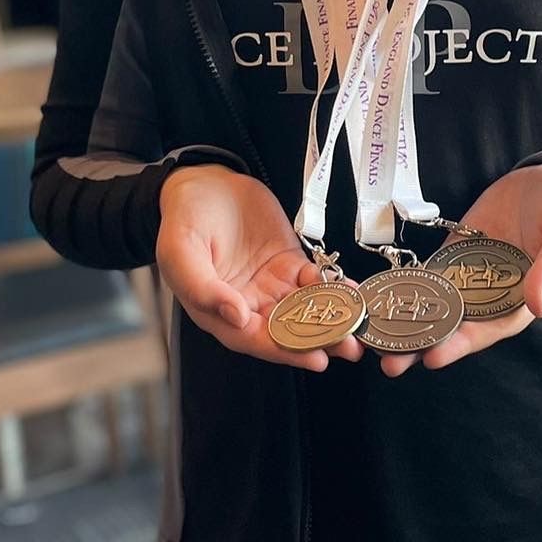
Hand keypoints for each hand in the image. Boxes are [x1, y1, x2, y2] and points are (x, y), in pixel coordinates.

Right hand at [157, 166, 364, 370]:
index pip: (254, 339)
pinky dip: (334, 287)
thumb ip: (203, 288)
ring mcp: (271, 285)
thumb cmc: (184, 219)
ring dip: (333, 319)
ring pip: (305, 309)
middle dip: (319, 340)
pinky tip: (353, 291)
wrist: (202, 182)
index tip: (315, 358)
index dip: (285, 350)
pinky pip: (315, 281)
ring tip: (360, 325)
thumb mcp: (180, 252)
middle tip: (350, 347)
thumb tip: (236, 316)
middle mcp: (248, 305)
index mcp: (218, 311)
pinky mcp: (289, 263)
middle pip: (287, 331)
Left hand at [377, 162, 541, 377]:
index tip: (434, 358)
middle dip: (425, 344)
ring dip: (408, 323)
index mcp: (525, 298)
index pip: (491, 330)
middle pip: (456, 326)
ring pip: (437, 305)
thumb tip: (536, 306)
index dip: (463, 344)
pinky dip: (407, 286)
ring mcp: (473, 274)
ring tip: (374, 340)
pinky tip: (381, 297)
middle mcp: (494, 294)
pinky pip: (430, 273)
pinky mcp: (457, 252)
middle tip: (389, 363)